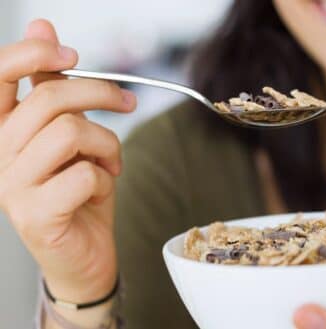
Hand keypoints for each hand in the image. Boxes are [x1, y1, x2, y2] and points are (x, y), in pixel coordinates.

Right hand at [0, 20, 135, 302]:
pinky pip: (83, 174)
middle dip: (100, 95)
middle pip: (50, 99)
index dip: (33, 53)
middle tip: (126, 104)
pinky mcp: (35, 215)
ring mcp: (11, 187)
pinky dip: (104, 178)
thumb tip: (41, 25)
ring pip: (70, 133)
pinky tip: (100, 189)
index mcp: (1, 129)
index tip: (72, 53)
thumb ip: (51, 86)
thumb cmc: (77, 191)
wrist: (83, 254)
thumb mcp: (69, 132)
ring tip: (110, 162)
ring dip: (107, 145)